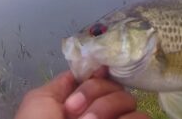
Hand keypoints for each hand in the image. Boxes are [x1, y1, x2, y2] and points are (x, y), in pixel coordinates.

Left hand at [14, 69, 149, 118]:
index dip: (97, 75)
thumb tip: (94, 68)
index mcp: (83, 101)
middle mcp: (101, 110)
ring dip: (107, 108)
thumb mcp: (40, 101)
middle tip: (75, 112)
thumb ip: (64, 82)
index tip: (87, 78)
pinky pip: (142, 116)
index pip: (103, 76)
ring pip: (129, 100)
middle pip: (115, 84)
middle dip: (95, 92)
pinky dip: (128, 118)